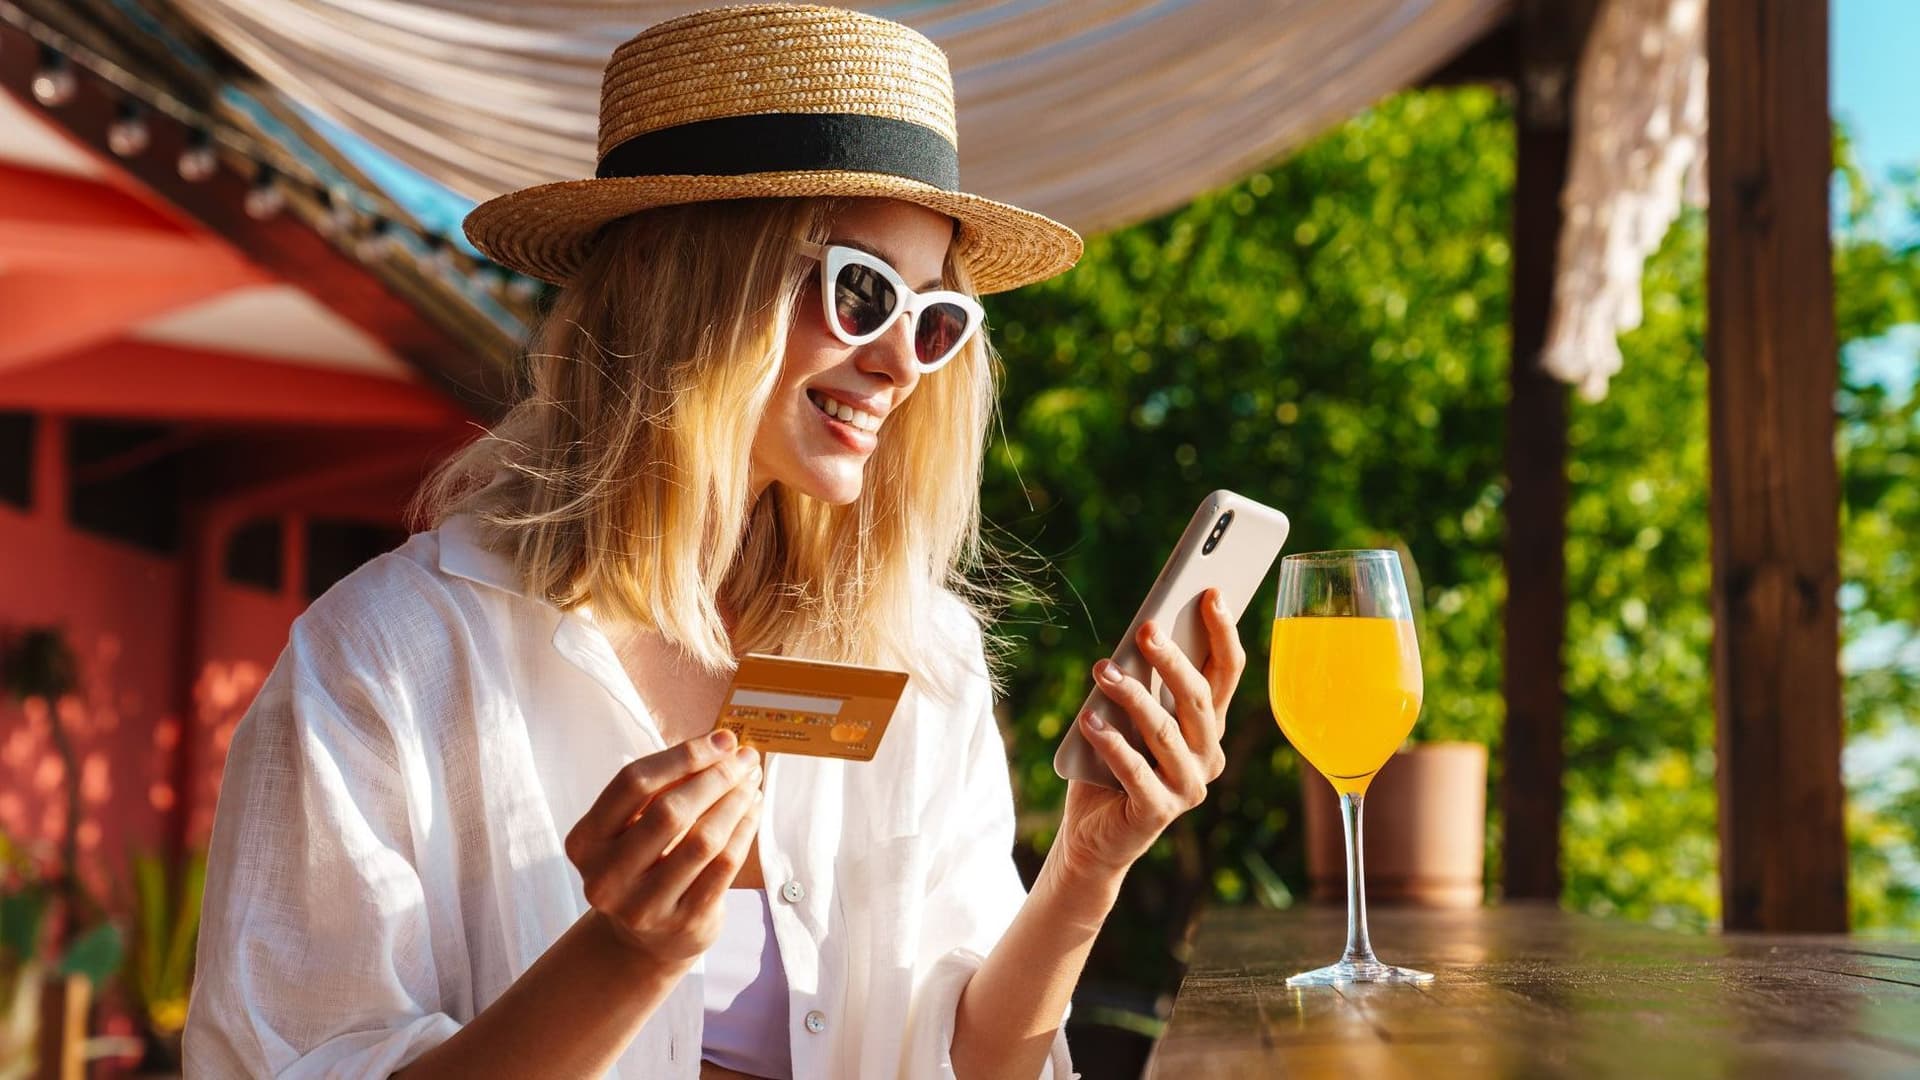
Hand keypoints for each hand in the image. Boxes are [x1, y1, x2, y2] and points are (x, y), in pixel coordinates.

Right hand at [563, 730, 762, 971]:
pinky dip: (744, 830)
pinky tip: (753, 809)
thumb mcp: (632, 828)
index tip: (721, 740)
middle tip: (745, 758)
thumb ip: (663, 789)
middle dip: (715, 777)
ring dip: (735, 802)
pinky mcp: (683, 922)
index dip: (682, 757)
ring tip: (752, 781)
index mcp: (585, 841)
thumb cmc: (643, 863)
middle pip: (669, 811)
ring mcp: (643, 905)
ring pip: (702, 840)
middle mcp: (606, 877)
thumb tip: (721, 746)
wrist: (643, 938)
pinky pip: (724, 866)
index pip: (633, 784)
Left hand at [1057, 588, 1244, 881]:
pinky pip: (1136, 772)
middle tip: (1147, 628)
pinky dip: (1112, 745)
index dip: (1222, 632)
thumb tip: (1143, 632)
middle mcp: (1208, 755)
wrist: (1092, 836)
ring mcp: (1188, 787)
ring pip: (1166, 731)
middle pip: (1196, 698)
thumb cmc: (1110, 763)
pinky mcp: (1158, 812)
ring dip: (1132, 697)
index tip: (1212, 592)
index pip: (1226, 672)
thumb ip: (1142, 682)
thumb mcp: (1128, 715)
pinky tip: (1089, 720)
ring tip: (1102, 670)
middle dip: (1172, 660)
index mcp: (1208, 725)